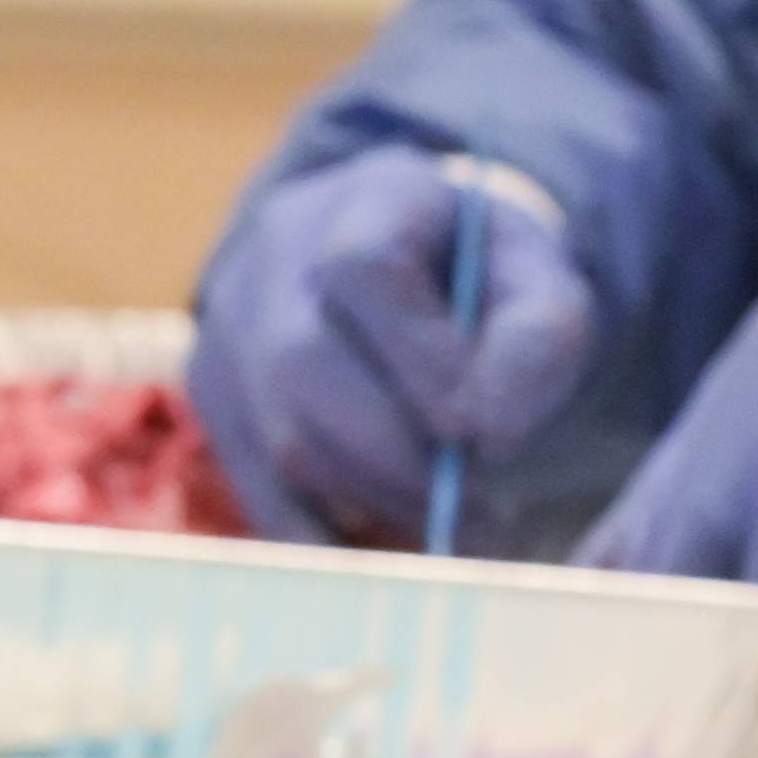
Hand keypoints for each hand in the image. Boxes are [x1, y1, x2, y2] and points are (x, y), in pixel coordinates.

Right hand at [191, 149, 598, 544]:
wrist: (419, 271)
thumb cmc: (489, 283)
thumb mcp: (543, 284)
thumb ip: (538, 340)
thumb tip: (486, 432)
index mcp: (366, 199)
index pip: (362, 268)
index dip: (420, 359)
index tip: (487, 434)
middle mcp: (274, 254)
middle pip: (304, 366)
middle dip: (400, 457)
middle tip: (479, 510)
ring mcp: (228, 326)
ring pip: (280, 438)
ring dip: (375, 502)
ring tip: (453, 531)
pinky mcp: (214, 398)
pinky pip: (256, 489)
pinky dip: (326, 540)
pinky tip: (394, 558)